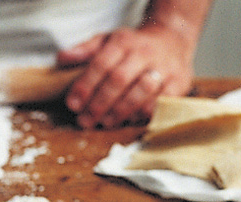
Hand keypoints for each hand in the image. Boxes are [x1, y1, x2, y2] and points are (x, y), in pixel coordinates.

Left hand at [57, 25, 195, 128]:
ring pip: (141, 93)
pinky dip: (143, 115)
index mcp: (123, 42)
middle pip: (119, 80)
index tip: (72, 104)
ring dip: (120, 112)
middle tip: (85, 121)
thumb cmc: (135, 46)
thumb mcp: (109, 40)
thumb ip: (86, 50)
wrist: (173, 39)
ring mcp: (163, 69)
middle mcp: (144, 53)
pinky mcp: (178, 84)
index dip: (85, 86)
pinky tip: (129, 121)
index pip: (101, 64)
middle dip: (100, 104)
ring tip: (106, 123)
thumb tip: (62, 59)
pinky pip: (160, 103)